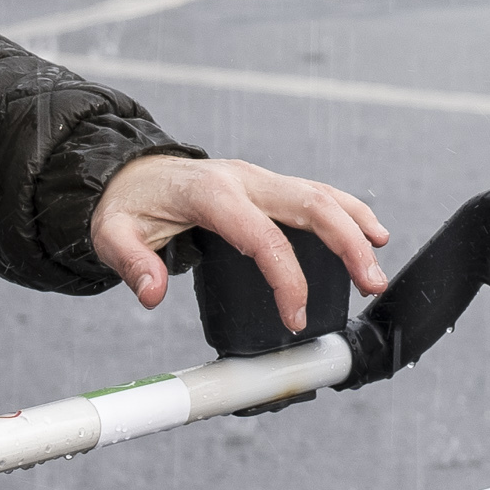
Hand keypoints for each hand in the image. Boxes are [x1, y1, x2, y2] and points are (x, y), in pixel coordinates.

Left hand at [93, 152, 390, 335]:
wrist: (131, 172)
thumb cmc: (127, 204)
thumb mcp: (112, 234)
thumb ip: (132, 263)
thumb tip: (153, 294)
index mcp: (212, 194)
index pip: (263, 238)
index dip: (287, 280)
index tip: (295, 318)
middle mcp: (244, 180)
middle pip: (311, 205)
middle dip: (348, 244)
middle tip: (370, 285)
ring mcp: (260, 179)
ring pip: (322, 195)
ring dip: (356, 228)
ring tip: (377, 268)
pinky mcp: (267, 185)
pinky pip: (316, 194)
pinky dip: (347, 212)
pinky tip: (370, 234)